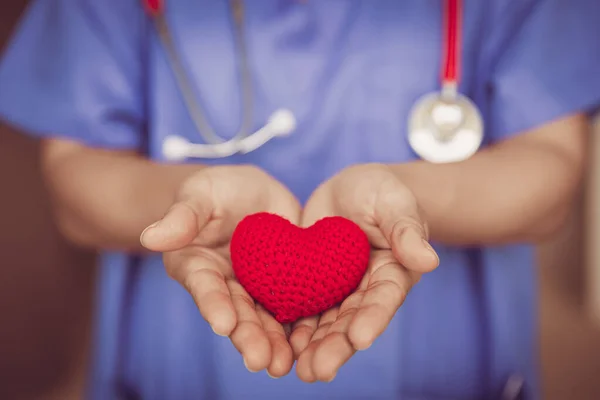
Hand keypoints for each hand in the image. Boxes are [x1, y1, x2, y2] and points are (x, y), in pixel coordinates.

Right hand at [140, 165, 300, 376]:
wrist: (251, 192)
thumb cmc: (216, 190)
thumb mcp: (199, 194)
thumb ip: (182, 216)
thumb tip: (150, 237)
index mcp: (196, 266)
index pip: (204, 286)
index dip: (213, 304)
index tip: (223, 323)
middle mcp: (224, 285)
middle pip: (235, 312)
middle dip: (247, 336)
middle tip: (260, 361)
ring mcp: (253, 288)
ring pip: (263, 317)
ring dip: (272, 342)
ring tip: (282, 365)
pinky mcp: (281, 285)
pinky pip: (291, 307)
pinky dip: (299, 326)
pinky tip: (309, 345)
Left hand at [291, 163, 438, 382]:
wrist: (350, 190)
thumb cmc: (380, 192)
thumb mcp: (394, 202)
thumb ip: (406, 229)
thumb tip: (429, 259)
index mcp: (392, 272)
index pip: (384, 298)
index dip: (373, 318)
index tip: (360, 339)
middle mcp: (366, 289)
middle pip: (352, 320)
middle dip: (337, 346)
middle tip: (319, 371)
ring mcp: (339, 289)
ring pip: (327, 322)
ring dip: (314, 347)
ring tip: (301, 371)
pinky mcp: (314, 284)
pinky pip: (303, 308)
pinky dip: (293, 327)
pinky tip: (281, 345)